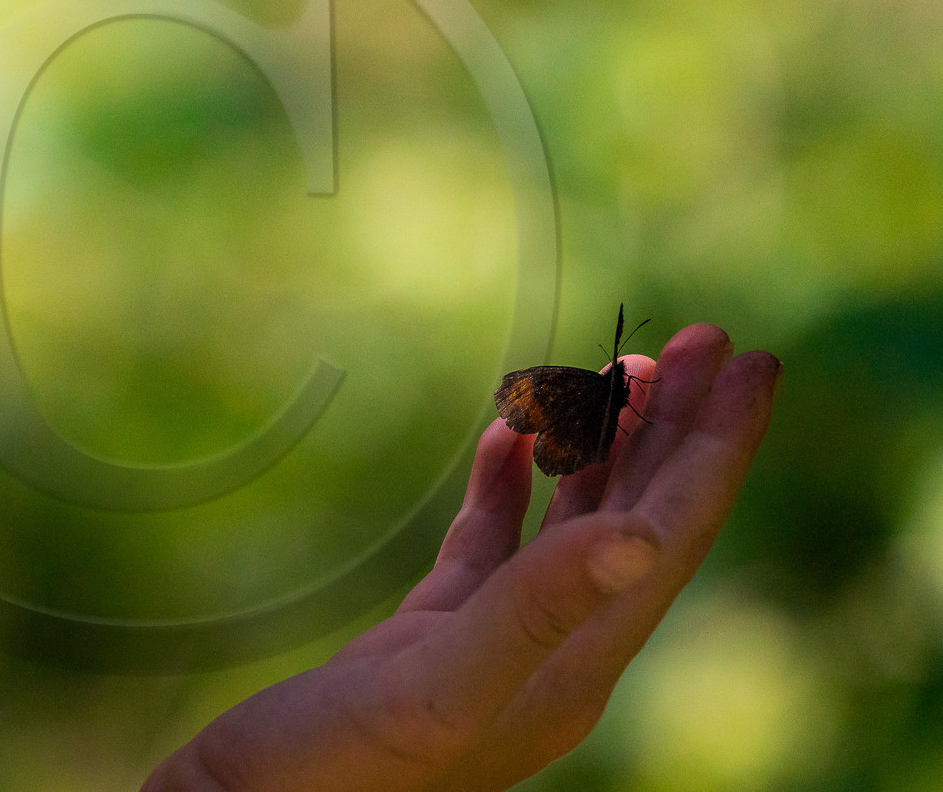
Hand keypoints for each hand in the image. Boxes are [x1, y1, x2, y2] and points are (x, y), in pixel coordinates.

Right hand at [142, 323, 780, 791]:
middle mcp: (551, 651)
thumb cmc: (333, 772)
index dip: (715, 449)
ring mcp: (493, 641)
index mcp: (572, 664)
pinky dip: (509, 481)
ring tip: (626, 364)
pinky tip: (508, 432)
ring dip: (606, 444)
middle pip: (641, 519)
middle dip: (678, 428)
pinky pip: (493, 542)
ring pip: (574, 525)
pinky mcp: (434, 635)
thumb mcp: (439, 690)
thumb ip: (536, 612)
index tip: (752, 362)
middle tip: (707, 337)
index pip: (668, 536)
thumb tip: (643, 539)